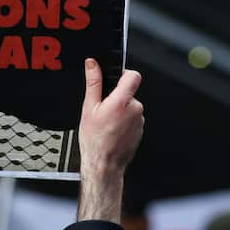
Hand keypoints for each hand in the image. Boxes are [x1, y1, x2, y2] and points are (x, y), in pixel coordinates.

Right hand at [77, 61, 143, 222]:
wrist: (104, 164)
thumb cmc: (94, 140)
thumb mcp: (88, 108)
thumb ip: (93, 83)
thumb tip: (92, 64)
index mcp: (121, 102)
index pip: (133, 75)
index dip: (124, 74)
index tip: (114, 79)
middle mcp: (135, 109)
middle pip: (129, 92)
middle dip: (117, 96)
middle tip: (103, 109)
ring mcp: (139, 121)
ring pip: (130, 106)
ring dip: (120, 110)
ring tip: (106, 123)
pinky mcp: (140, 129)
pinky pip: (132, 118)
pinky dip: (124, 121)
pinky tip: (112, 130)